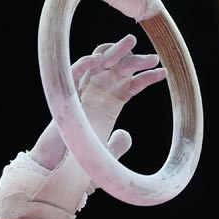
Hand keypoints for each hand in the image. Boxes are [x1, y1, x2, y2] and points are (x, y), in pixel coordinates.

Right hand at [0, 35, 166, 218]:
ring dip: (115, 52)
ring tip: (132, 41)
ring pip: (99, 64)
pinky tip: (102, 59)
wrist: (54, 176)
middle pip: (118, 70)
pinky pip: (75, 73)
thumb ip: (116, 147)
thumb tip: (126, 135)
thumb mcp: (104, 157)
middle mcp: (95, 97)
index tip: (164, 74)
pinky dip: (87, 63)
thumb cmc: (77, 169)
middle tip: (153, 58)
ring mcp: (81, 94)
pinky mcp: (65, 98)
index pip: (130, 86)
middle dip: (136, 61)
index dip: (146, 78)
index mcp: (107, 108)